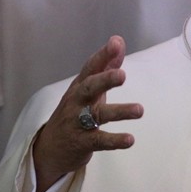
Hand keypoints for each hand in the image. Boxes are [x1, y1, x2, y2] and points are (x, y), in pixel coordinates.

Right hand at [32, 36, 142, 191]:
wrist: (51, 149)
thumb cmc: (75, 112)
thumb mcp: (88, 89)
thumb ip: (105, 67)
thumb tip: (118, 42)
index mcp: (80, 86)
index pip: (91, 67)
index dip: (103, 55)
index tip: (116, 43)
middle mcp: (77, 101)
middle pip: (89, 87)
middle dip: (105, 80)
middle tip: (122, 75)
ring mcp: (77, 122)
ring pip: (97, 115)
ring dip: (119, 111)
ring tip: (139, 110)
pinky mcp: (82, 143)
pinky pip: (99, 140)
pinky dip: (114, 140)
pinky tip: (130, 139)